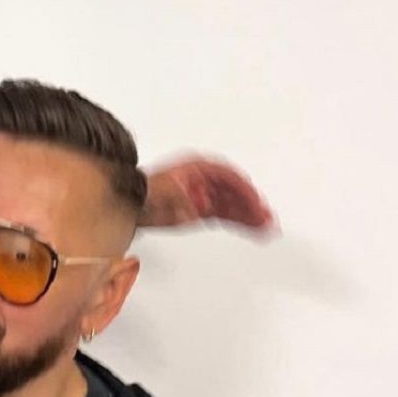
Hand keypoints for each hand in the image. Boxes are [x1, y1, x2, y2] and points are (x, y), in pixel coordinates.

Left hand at [140, 156, 275, 233]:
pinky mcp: (201, 211)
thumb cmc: (144, 190)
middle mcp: (203, 181)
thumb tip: (197, 203)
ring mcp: (203, 195)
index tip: (254, 199)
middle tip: (267, 217)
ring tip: (267, 226)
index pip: (226, 175)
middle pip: (233, 190)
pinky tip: (252, 228)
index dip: (241, 188)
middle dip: (251, 204)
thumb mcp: (161, 190)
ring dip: (250, 214)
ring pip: (233, 204)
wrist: (130, 203)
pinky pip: (225, 215)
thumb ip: (182, 196)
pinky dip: (239, 221)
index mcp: (195, 168)